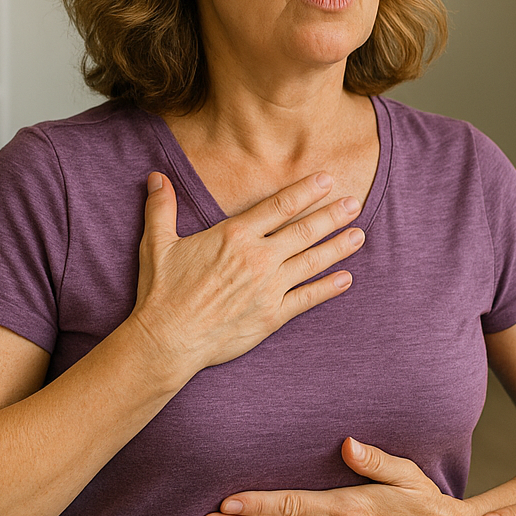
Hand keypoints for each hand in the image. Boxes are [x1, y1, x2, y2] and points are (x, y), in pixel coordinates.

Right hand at [130, 171, 364, 381]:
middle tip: (354, 203)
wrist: (167, 339)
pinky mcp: (272, 316)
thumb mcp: (158, 244)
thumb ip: (161, 208)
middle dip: (332, 215)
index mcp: (234, 235)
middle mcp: (257, 258)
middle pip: (304, 231)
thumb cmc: (162, 292)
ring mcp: (268, 287)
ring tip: (360, 234)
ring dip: (338, 247)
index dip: (306, 192)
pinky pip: (307, 299)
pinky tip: (347, 279)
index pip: (279, 206)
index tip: (327, 180)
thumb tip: (156, 176)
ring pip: (312, 262)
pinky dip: (329, 288)